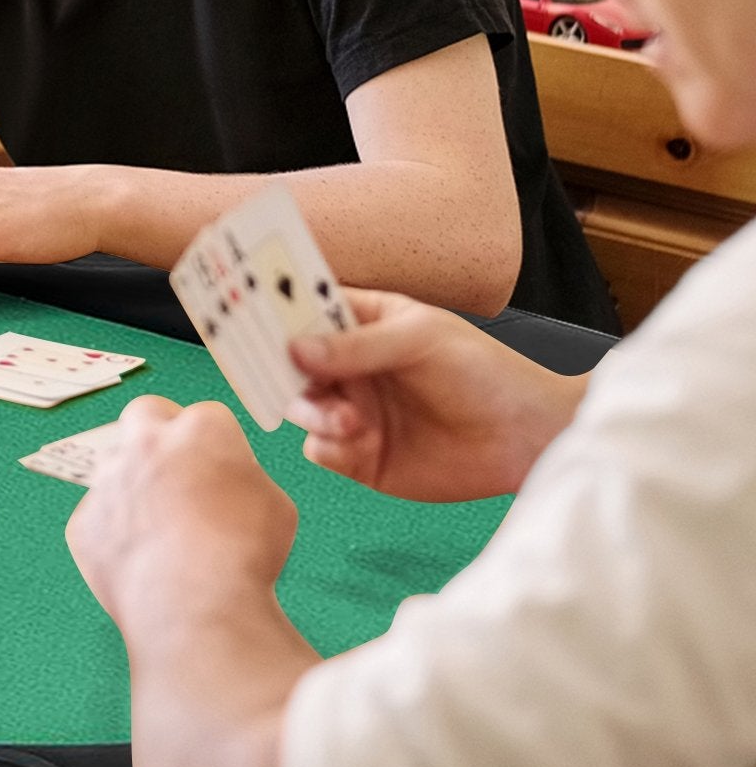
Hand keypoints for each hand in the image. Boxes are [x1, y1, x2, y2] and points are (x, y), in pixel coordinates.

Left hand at [66, 396, 297, 633]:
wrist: (196, 610)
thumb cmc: (244, 558)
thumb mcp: (275, 506)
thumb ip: (244, 478)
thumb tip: (228, 484)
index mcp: (200, 429)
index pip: (206, 417)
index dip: (216, 447)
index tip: (221, 472)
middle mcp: (147, 442)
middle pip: (146, 414)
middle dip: (159, 433)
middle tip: (176, 469)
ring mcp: (109, 480)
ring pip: (116, 465)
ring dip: (134, 483)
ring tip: (160, 526)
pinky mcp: (85, 521)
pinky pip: (99, 517)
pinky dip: (115, 531)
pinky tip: (141, 560)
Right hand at [286, 288, 586, 500]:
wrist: (525, 438)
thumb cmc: (481, 370)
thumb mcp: (419, 340)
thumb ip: (356, 346)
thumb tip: (293, 348)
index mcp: (361, 322)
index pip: (303, 308)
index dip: (272, 308)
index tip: (241, 309)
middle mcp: (348, 365)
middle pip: (289, 362)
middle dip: (281, 368)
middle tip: (280, 374)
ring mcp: (353, 411)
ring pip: (301, 407)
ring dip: (312, 411)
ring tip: (350, 420)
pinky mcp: (361, 457)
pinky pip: (321, 450)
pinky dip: (327, 445)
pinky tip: (355, 441)